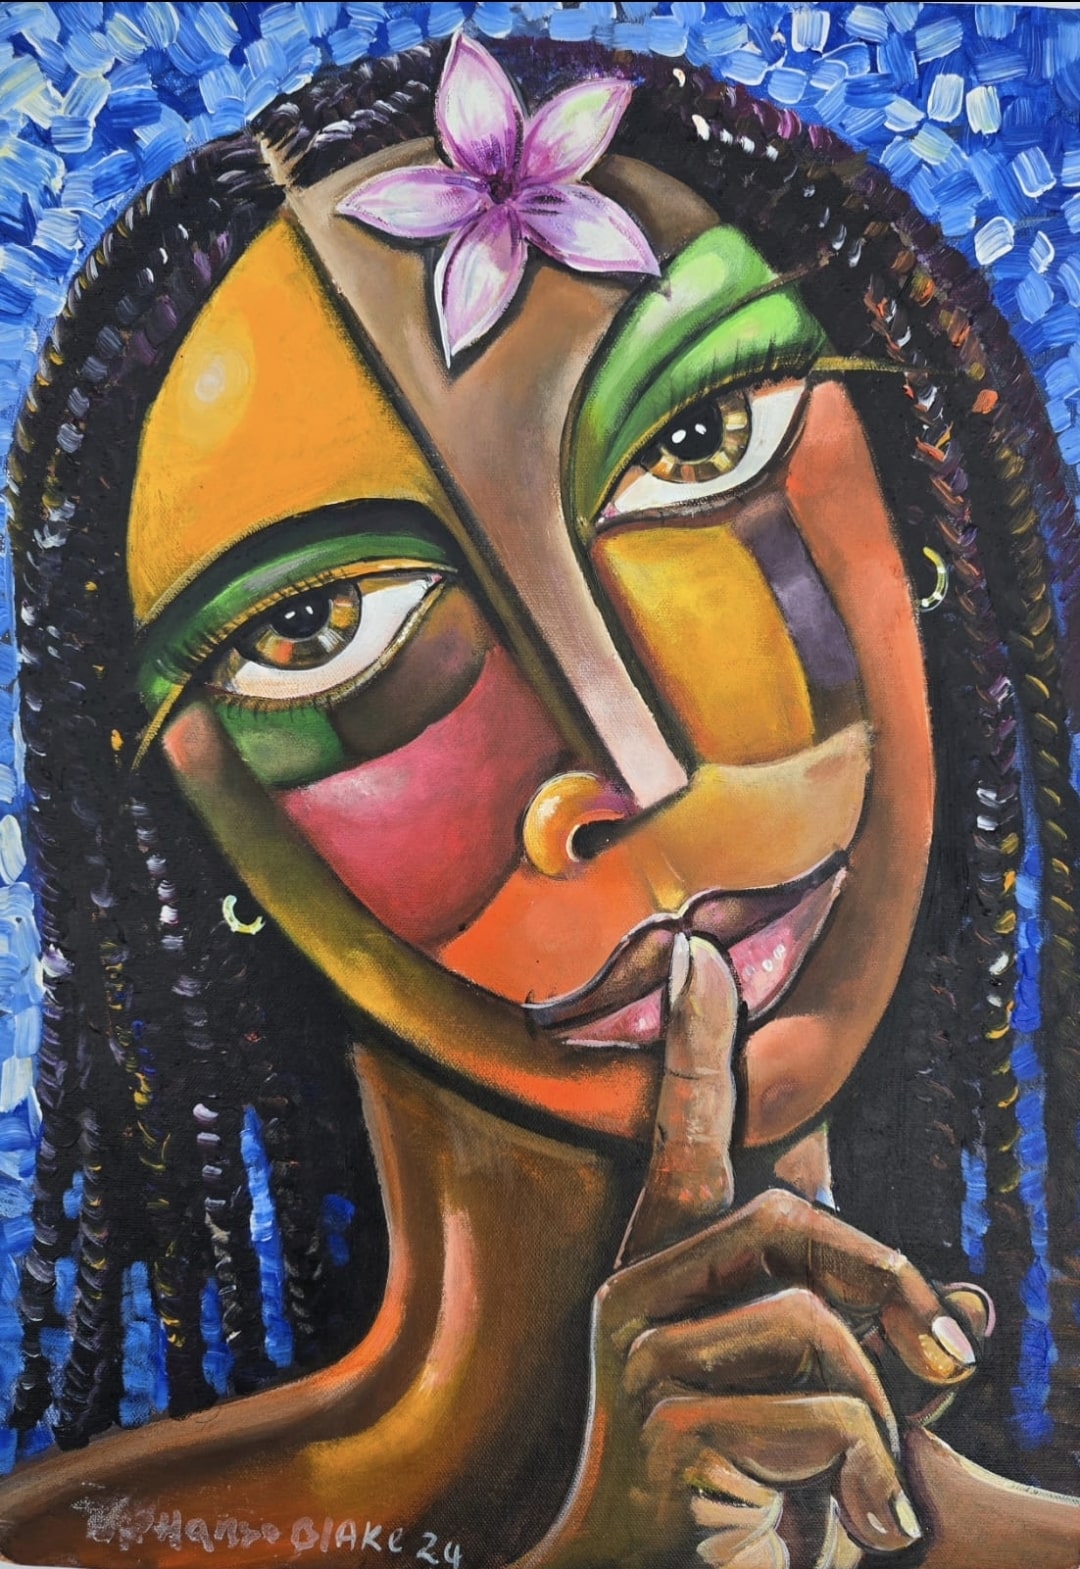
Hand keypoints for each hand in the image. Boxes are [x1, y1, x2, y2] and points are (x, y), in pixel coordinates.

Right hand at [514, 937, 978, 1568]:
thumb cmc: (750, 1500)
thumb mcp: (833, 1411)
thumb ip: (887, 1348)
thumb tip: (976, 1302)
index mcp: (667, 1273)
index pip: (685, 1140)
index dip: (697, 1048)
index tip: (695, 956)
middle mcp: (637, 1292)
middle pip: (788, 1223)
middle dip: (887, 1281)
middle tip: (955, 1360)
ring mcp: (639, 1355)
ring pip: (815, 1324)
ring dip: (881, 1414)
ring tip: (870, 1488)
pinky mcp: (663, 1424)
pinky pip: (823, 1408)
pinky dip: (873, 1474)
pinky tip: (862, 1526)